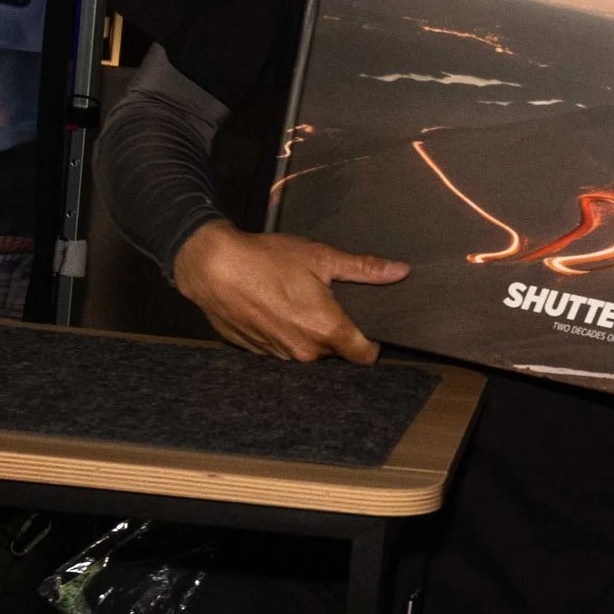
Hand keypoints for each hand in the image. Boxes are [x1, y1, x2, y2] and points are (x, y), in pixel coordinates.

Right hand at [171, 221, 407, 362]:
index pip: (365, 356)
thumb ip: (363, 269)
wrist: (212, 267)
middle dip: (337, 332)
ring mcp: (278, 354)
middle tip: (328, 302)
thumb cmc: (268, 260)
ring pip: (307, 350)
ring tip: (297, 302)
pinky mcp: (257, 352)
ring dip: (308, 333)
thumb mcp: (321, 257)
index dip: (371, 342)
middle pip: (335, 352)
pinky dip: (284, 333)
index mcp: (327, 331)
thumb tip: (401, 271)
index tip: (369, 326)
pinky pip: (282, 347)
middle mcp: (305, 351)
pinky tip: (275, 308)